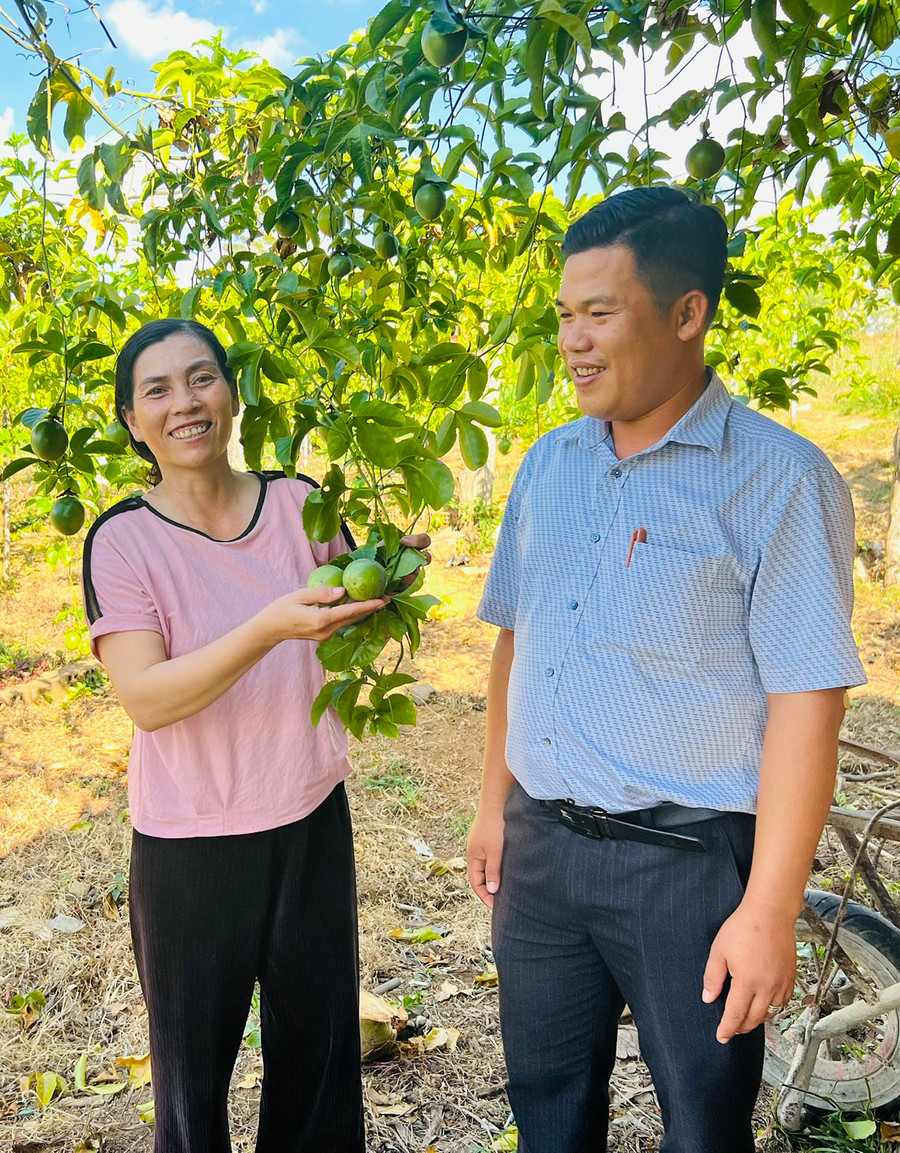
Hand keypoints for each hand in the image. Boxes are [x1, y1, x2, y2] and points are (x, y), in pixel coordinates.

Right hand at [260, 586, 387, 644]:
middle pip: (354, 618)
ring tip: (379, 600)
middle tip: (388, 597)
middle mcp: (326, 631)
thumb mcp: (299, 596)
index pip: (349, 611)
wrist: (270, 629)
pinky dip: (352, 614)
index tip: (383, 600)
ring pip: (350, 622)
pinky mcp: (324, 635)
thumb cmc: (281, 609)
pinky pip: (343, 623)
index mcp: (321, 620)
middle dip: (372, 608)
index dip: (368, 605)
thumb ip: (322, 594)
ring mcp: (326, 635)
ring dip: (364, 611)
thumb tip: (343, 591)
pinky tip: (360, 606)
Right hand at [467, 806, 504, 908]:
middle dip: (489, 889)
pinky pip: (491, 858)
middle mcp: (475, 852)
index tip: (496, 907)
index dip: (484, 896)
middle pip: (480, 876)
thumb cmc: (495, 826)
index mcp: (473, 857)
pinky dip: (498, 867)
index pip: (476, 883)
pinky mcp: (489, 839)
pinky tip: (509, 869)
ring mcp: (482, 845)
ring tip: (507, 888)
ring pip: (487, 867)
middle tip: (502, 901)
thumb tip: (492, 891)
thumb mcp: (495, 851)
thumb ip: (493, 871)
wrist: (496, 801)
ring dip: (495, 878)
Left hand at [702, 899, 796, 1042]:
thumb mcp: (719, 950)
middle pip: (755, 1019)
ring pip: (771, 1013)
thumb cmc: (743, 927)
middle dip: (741, 1027)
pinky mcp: (791, 977)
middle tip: (731, 1029)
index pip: (736, 1015)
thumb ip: (713, 977)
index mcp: (748, 982)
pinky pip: (783, 1002)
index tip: (721, 1037)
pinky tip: (764, 1003)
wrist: (770, 913)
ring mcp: (782, 983)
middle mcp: (767, 987)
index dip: (727, 1029)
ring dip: (757, 1019)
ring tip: (746, 1017)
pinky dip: (773, 1008)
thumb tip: (708, 998)